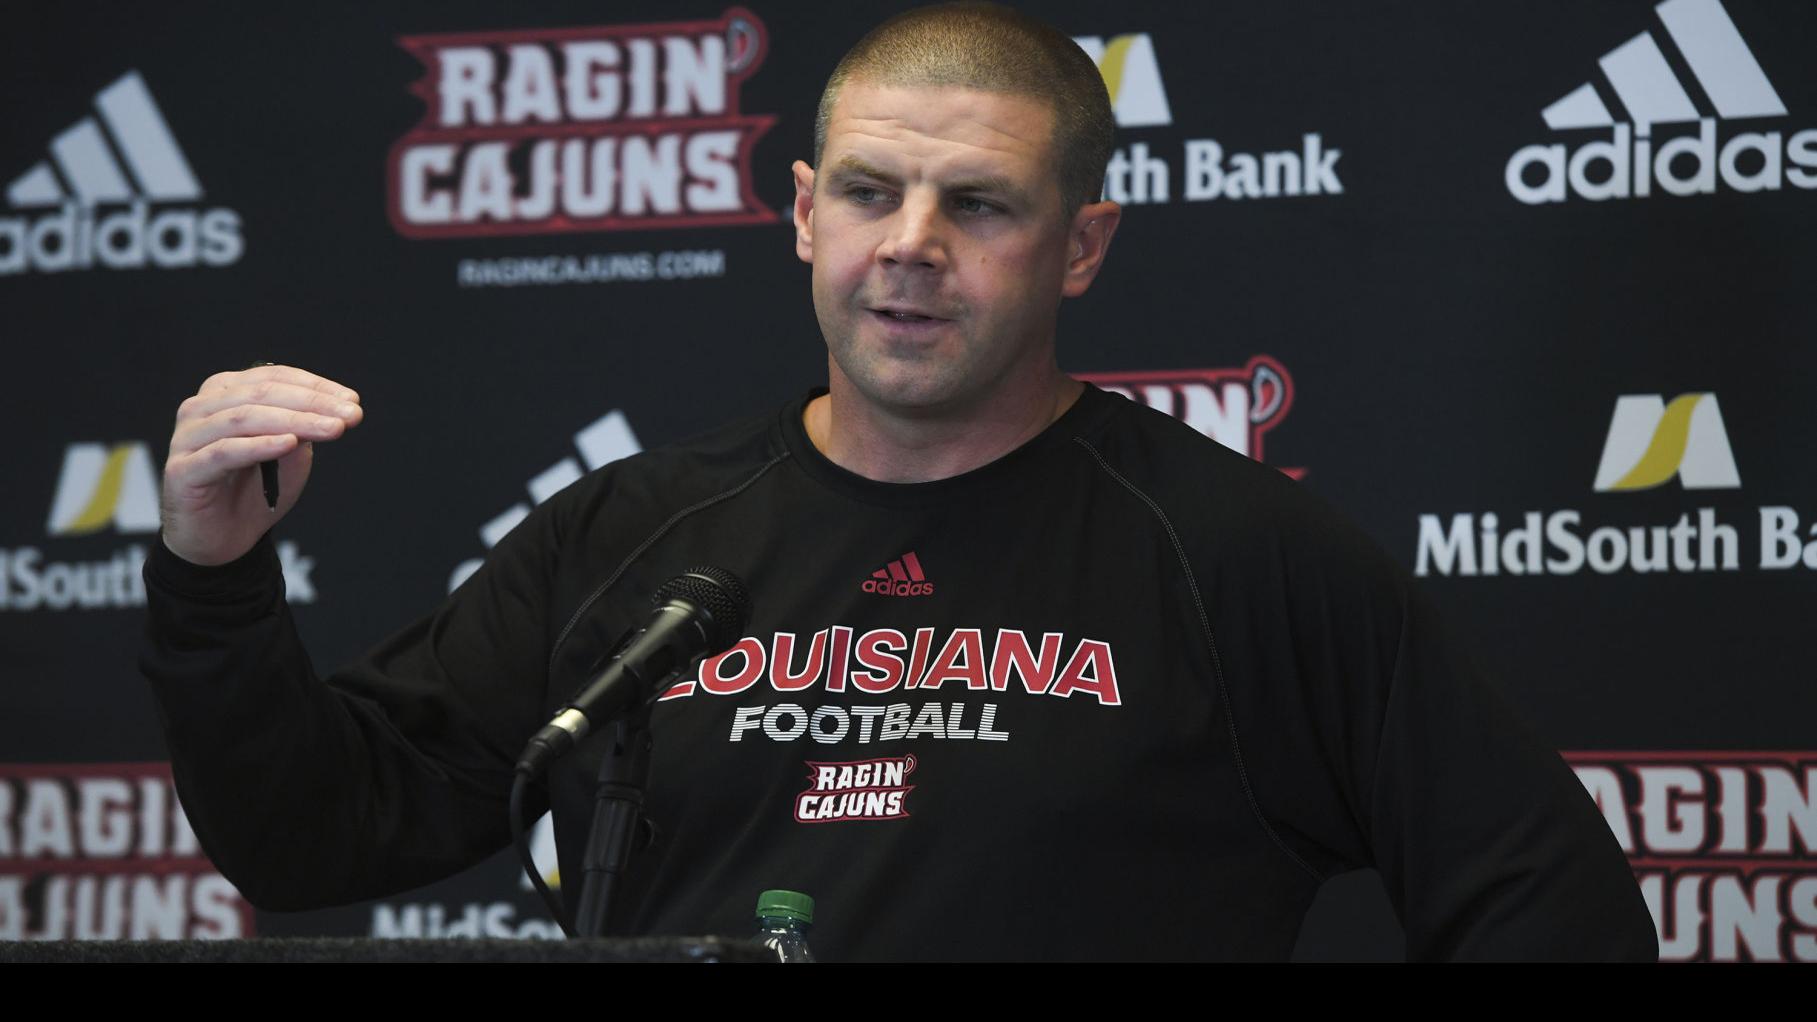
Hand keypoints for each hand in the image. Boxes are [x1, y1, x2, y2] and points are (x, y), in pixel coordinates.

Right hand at [160, 365, 362, 565]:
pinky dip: (259, 445)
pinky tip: (290, 444)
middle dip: (312, 403)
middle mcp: (201, 408)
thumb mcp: (289, 454)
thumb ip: (303, 428)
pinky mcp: (183, 469)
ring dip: (294, 422)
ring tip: (332, 429)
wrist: (223, 539)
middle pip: (262, 394)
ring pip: (245, 418)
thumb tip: (335, 409)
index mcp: (225, 393)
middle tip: (350, 415)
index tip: (353, 400)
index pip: (274, 378)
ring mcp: (188, 437)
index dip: (316, 386)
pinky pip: (224, 452)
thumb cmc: (256, 490)